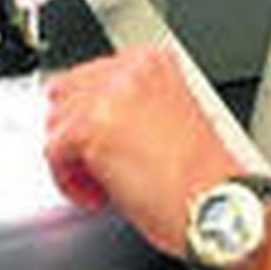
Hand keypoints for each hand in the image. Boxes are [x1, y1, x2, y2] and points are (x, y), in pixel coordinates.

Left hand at [44, 44, 241, 255]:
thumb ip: (132, 106)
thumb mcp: (172, 118)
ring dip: (73, 159)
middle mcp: (130, 70)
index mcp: (154, 62)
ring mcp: (109, 96)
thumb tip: (92, 118)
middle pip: (68, 93)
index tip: (99, 142)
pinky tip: (99, 195)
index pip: (93, 74)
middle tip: (96, 166)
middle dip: (77, 133)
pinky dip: (68, 182)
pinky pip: (53, 153)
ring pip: (57, 124)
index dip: (91, 114)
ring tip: (104, 183)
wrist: (218, 207)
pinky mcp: (91, 129)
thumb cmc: (205, 179)